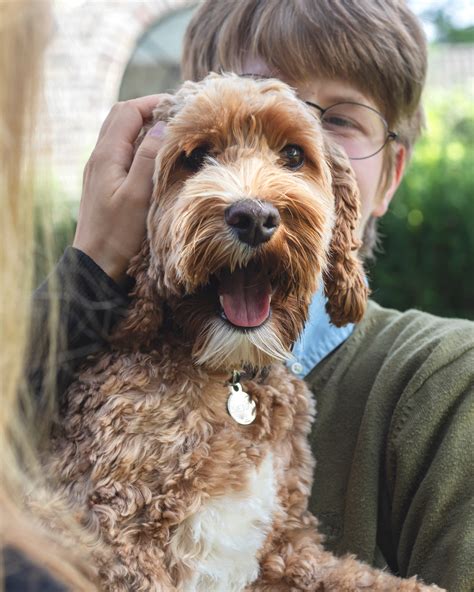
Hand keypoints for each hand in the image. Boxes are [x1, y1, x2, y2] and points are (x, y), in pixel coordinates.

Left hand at [73, 95, 166, 283]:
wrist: (96, 265)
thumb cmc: (117, 235)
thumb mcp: (137, 196)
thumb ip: (148, 158)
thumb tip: (163, 125)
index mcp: (106, 155)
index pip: (128, 111)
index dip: (154, 103)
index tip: (180, 107)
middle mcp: (99, 157)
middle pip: (122, 117)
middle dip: (149, 110)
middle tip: (178, 117)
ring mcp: (100, 170)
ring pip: (121, 134)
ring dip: (144, 127)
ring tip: (171, 134)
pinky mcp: (104, 183)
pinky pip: (121, 152)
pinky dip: (139, 146)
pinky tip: (156, 159)